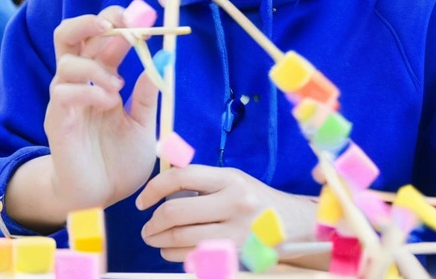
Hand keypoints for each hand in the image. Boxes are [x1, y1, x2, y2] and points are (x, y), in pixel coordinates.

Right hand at [44, 6, 160, 212]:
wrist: (100, 197)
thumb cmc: (118, 160)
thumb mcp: (143, 125)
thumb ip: (147, 95)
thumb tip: (161, 60)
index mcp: (101, 78)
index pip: (101, 36)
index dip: (119, 21)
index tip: (144, 19)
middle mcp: (80, 83)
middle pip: (68, 34)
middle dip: (91, 21)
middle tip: (116, 24)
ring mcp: (65, 100)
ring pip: (66, 61)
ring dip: (96, 66)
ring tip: (118, 88)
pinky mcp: (57, 120)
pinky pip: (63, 93)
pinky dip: (89, 91)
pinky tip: (108, 104)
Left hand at [136, 165, 318, 262]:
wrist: (292, 224)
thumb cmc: (254, 200)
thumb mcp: (232, 180)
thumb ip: (200, 181)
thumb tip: (159, 186)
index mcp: (230, 179)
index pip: (180, 177)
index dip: (153, 189)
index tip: (142, 201)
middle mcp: (234, 203)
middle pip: (175, 212)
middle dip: (152, 223)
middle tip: (147, 227)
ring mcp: (236, 232)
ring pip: (180, 239)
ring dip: (160, 241)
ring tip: (156, 239)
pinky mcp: (236, 255)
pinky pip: (193, 258)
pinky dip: (174, 255)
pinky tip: (173, 251)